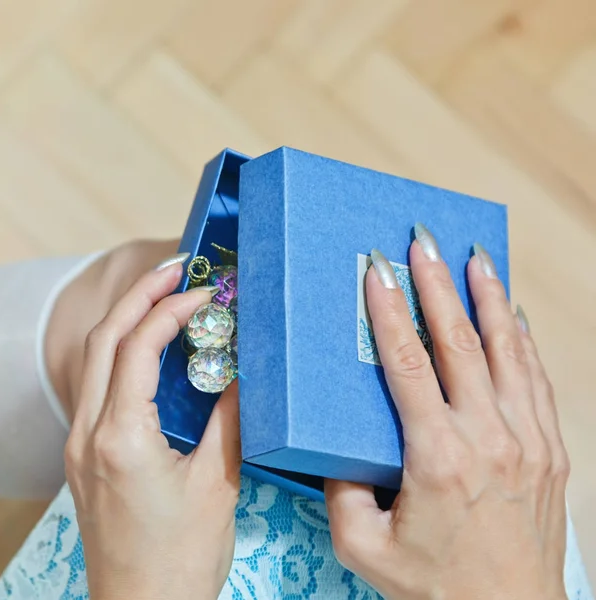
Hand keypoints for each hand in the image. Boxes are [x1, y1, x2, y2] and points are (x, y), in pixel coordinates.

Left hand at [64, 257, 240, 599]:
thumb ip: (230, 418)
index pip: (138, 348)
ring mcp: (82, 445)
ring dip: (127, 320)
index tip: (205, 294)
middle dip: (138, 296)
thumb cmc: (182, 557)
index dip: (170, 310)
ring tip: (164, 295)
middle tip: (175, 270)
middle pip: (103, 341)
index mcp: (122, 439)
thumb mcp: (218, 482)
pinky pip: (100, 385)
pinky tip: (152, 347)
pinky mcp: (88, 455)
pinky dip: (124, 352)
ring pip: (95, 360)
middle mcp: (90, 435)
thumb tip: (244, 371)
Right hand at [326, 229, 568, 599]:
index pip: (407, 366)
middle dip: (438, 285)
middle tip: (424, 242)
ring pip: (507, 351)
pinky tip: (514, 314)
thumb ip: (341, 491)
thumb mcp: (364, 546)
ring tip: (478, 257)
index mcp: (438, 458)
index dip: (388, 314)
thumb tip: (336, 447)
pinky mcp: (549, 451)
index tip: (377, 273)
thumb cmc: (434, 587)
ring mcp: (527, 441)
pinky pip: (536, 380)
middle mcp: (489, 438)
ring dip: (488, 299)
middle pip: (459, 343)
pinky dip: (523, 341)